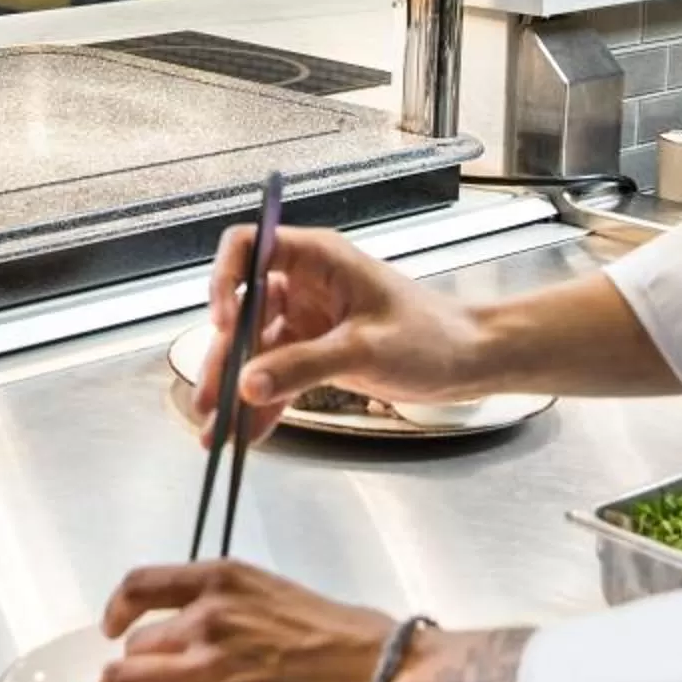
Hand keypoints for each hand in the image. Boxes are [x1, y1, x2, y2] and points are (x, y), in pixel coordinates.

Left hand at [95, 562, 405, 681]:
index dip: (119, 611)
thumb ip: (245, 612)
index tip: (115, 629)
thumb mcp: (287, 600)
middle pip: (134, 649)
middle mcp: (207, 618)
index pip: (142, 585)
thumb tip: (232, 639)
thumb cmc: (358, 645)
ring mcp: (209, 670)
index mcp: (225, 582)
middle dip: (133, 679)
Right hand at [197, 225, 486, 443]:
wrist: (471, 362)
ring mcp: (308, 320)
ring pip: (256, 351)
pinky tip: (245, 436)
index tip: (223, 323)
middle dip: (225, 358)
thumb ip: (304, 365)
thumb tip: (247, 385)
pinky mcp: (316, 353)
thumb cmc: (432, 335)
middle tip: (209, 402)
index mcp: (316, 259)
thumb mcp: (365, 348)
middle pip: (244, 311)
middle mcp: (303, 284)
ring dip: (235, 390)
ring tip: (216, 433)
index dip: (226, 280)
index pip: (249, 246)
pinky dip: (262, 405)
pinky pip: (278, 377)